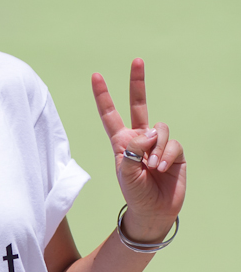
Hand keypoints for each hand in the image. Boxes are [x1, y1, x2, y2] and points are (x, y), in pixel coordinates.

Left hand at [92, 59, 185, 241]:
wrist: (153, 211)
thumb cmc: (134, 193)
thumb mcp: (125, 172)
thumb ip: (132, 149)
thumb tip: (150, 132)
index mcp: (121, 142)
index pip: (110, 115)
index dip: (103, 96)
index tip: (96, 76)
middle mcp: (140, 138)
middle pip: (138, 104)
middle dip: (137, 82)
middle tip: (136, 60)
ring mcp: (158, 143)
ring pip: (159, 128)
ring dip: (155, 148)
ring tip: (152, 167)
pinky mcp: (175, 151)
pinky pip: (171, 143)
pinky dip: (166, 155)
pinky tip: (161, 168)